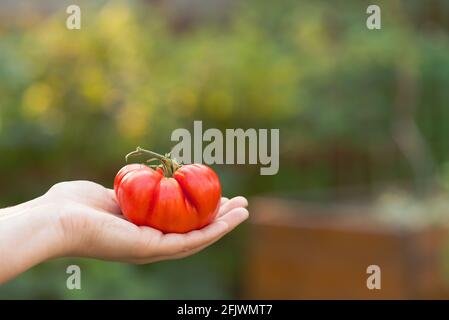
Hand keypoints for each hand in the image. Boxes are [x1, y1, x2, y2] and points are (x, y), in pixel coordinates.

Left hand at [44, 181, 248, 262]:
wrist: (56, 220)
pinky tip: (232, 218)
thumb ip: (129, 191)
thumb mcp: (110, 194)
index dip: (201, 211)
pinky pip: (192, 239)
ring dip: (224, 224)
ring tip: (245, 210)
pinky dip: (215, 229)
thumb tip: (141, 182)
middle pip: (194, 231)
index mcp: (142, 231)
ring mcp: (154, 249)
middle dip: (218, 217)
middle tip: (239, 204)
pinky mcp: (155, 249)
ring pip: (199, 237)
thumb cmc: (73, 204)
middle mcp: (152, 243)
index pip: (179, 222)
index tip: (216, 196)